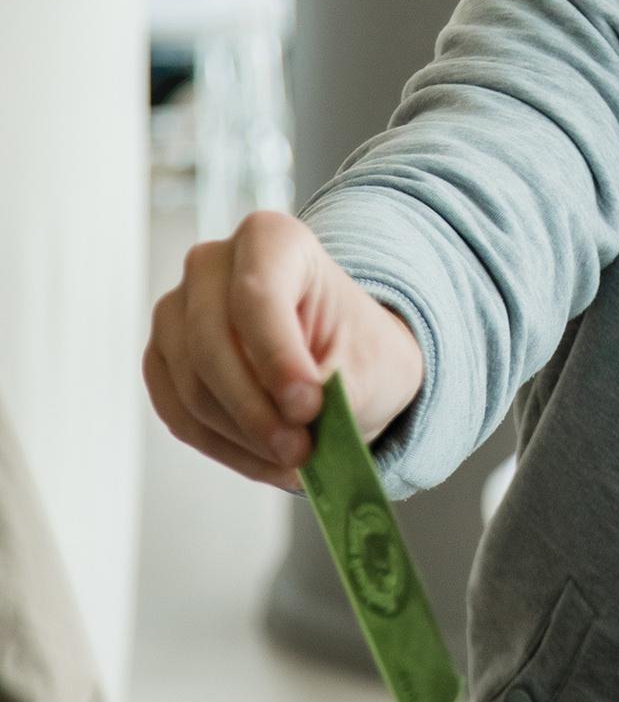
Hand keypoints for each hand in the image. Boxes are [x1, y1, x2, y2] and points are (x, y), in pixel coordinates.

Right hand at [144, 211, 424, 488]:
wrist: (344, 361)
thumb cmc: (358, 348)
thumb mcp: (373, 364)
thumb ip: (336, 393)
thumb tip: (299, 428)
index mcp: (270, 239)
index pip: (256, 294)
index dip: (277, 357)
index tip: (308, 407)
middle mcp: (210, 265)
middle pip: (211, 343)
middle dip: (255, 409)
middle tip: (300, 451)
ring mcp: (177, 313)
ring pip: (192, 386)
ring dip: (243, 436)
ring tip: (293, 461)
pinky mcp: (163, 362)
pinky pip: (179, 415)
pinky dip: (225, 448)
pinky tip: (266, 461)